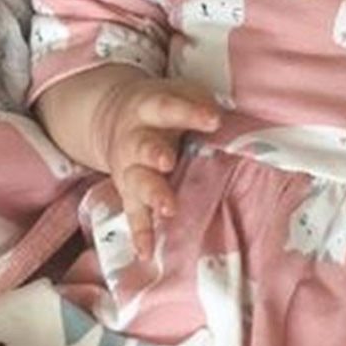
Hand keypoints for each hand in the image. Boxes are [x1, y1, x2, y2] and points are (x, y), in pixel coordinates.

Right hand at [92, 75, 221, 257]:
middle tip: (168, 162)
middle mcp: (134, 139)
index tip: (214, 119)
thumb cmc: (161, 107)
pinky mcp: (128, 191)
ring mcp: (129, 167)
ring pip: (137, 181)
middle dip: (154, 155)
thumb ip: (199, 104)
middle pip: (142, 146)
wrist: (111, 115)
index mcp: (149, 108)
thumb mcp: (175, 93)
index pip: (168, 107)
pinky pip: (133, 214)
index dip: (189, 112)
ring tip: (167, 208)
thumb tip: (233, 120)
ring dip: (151, 195)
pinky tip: (147, 253)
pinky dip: (140, 233)